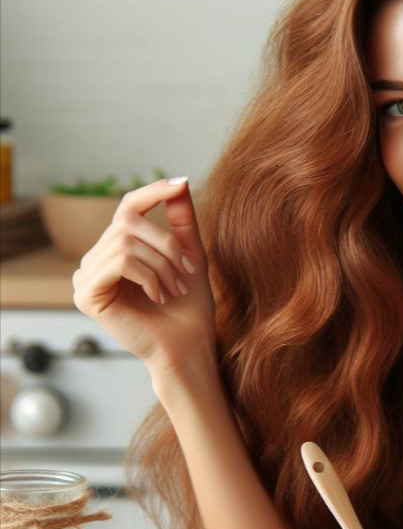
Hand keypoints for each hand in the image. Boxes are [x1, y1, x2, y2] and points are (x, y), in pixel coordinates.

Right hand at [72, 177, 216, 374]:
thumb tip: (179, 181)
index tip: (179, 184)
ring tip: (174, 289)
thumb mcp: (189, 256)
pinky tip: (158, 296)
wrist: (188, 347)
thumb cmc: (190, 308)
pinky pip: (119, 262)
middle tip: (186, 272)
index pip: (127, 207)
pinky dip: (147, 276)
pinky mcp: (86, 294)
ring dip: (161, 265)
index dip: (151, 192)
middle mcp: (97, 260)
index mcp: (118, 249)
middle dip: (165, 245)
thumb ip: (181, 221)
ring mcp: (87, 276)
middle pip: (128, 223)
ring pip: (125, 242)